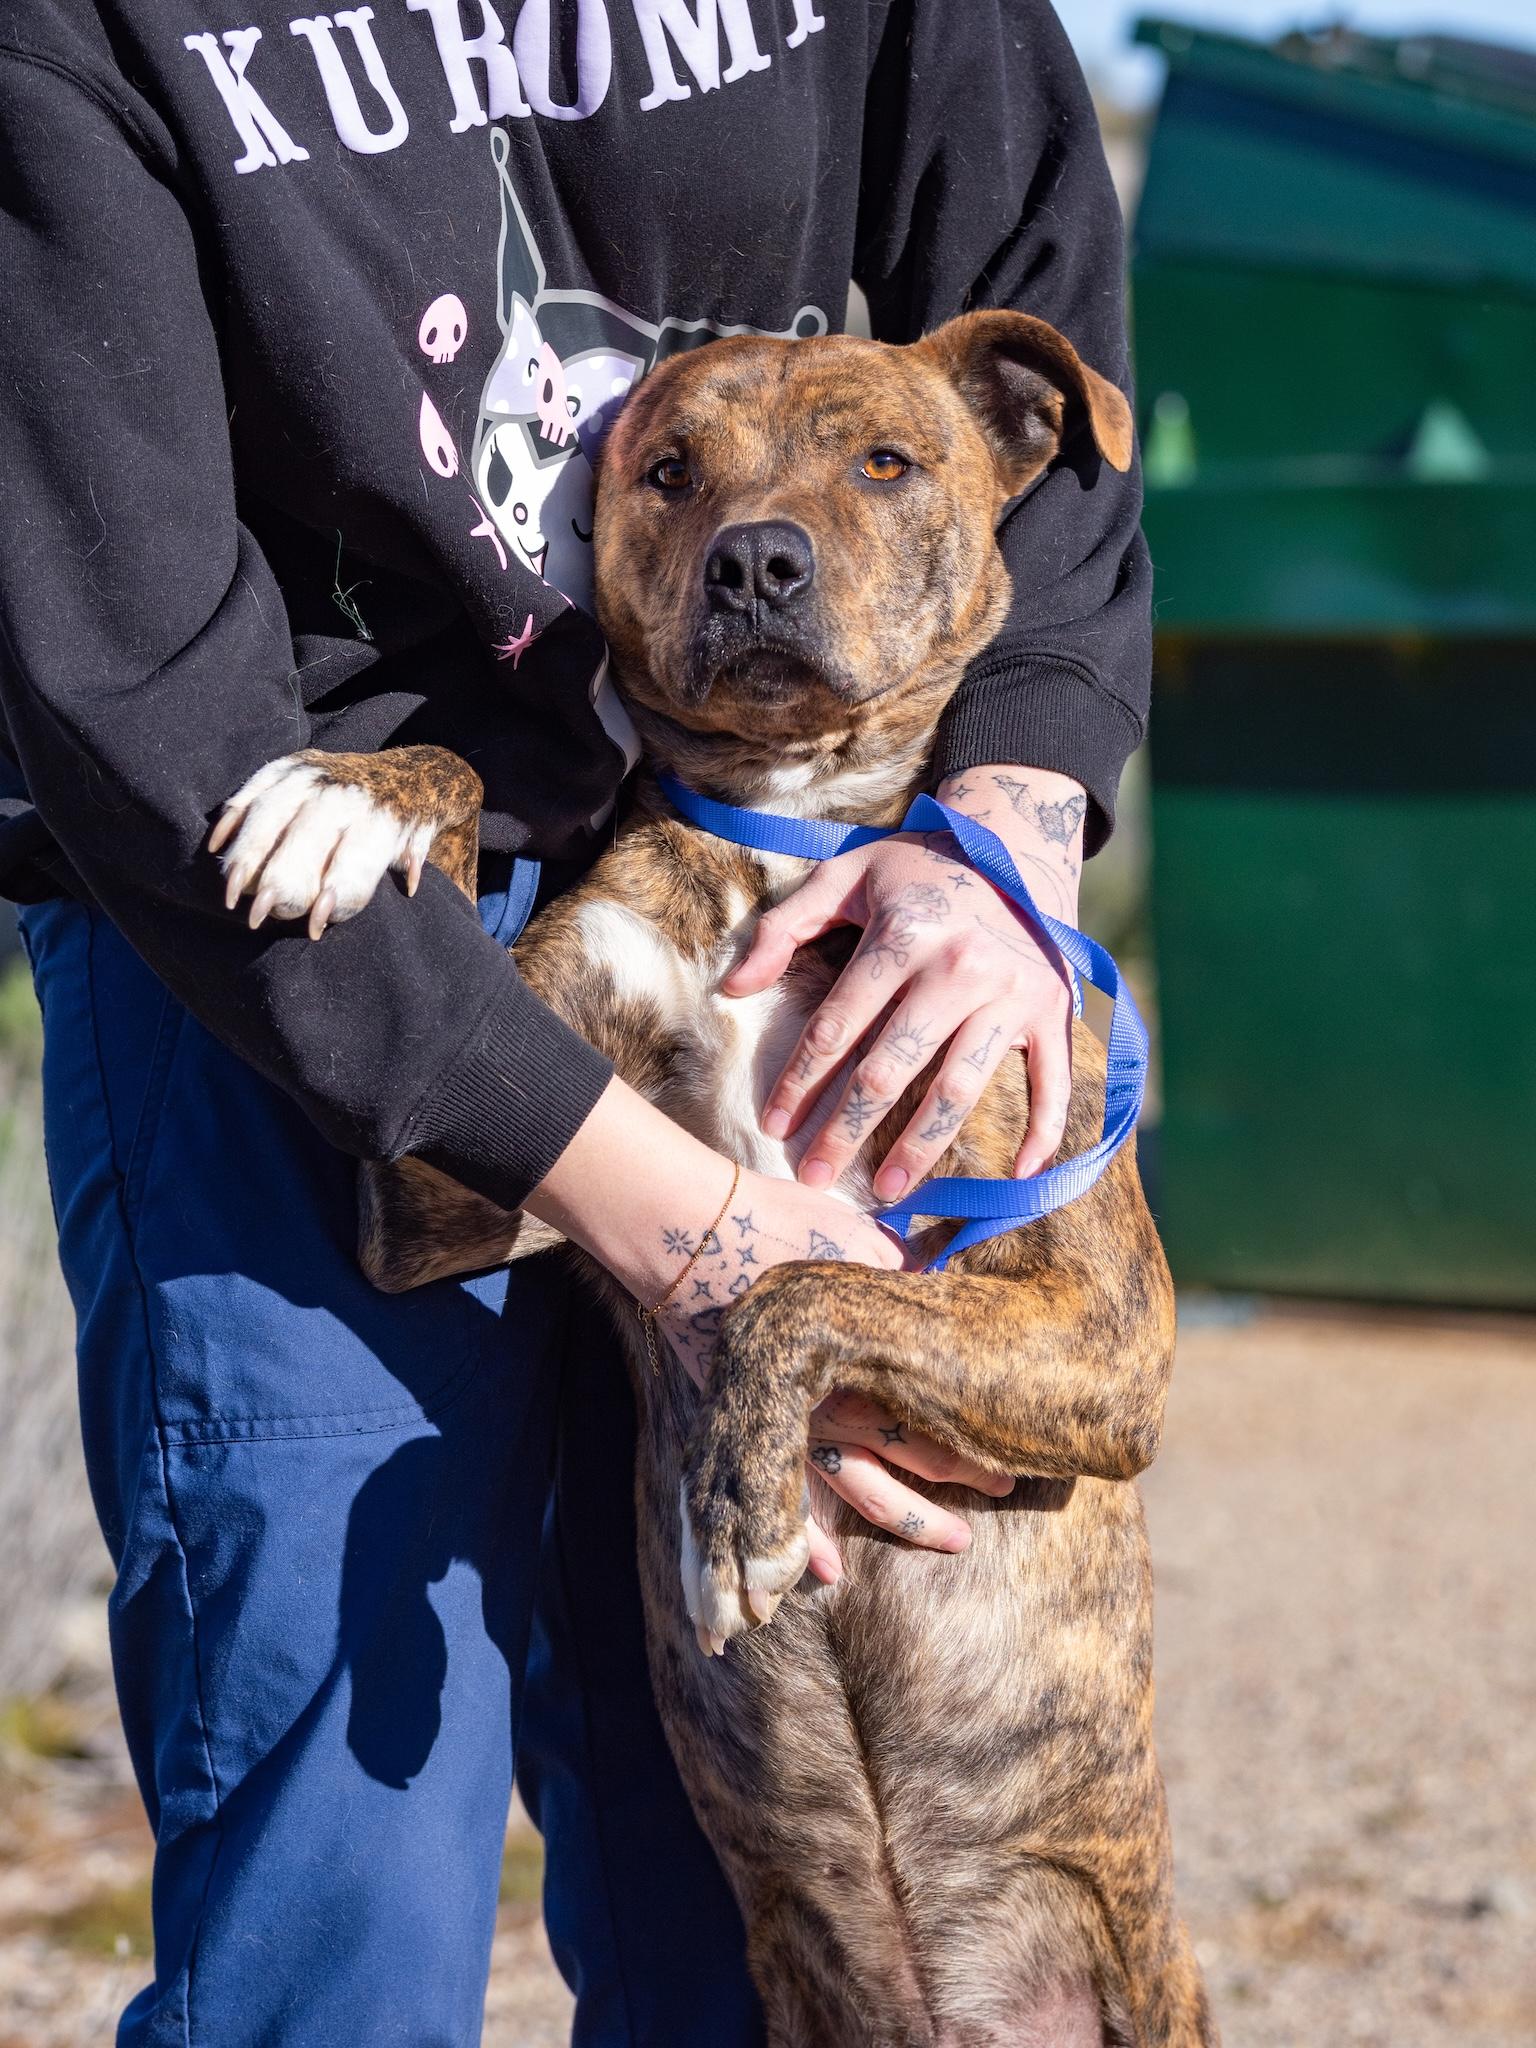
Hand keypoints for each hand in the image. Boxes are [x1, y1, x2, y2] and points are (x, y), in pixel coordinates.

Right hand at [526, 1082, 1008, 1579]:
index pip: (927, 1421)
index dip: (972, 1448)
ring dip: (899, 1517)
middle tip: (993, 1505)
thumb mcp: (860, 1241)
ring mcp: (777, 1420)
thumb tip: (953, 1284)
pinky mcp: (737, 1424)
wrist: (688, 1232)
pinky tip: (822, 1573)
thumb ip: (906, 1271)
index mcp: (858, 1360)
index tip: (1016, 1461)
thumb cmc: (779, 1226)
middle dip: (945, 1492)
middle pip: (895, 1462)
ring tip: (944, 1541)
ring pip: (845, 1491)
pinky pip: (772, 1500)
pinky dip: (797, 1540)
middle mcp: (822, 1402)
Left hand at [722, 766, 1087, 1200]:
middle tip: (816, 1177)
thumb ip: (785, 926)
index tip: (775, 1124)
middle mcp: (960, 968)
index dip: (800, 1080)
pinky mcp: (1052, 1010)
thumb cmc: (916, 870)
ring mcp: (1012, 993)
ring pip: (960, 1088)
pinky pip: (1052, 1082)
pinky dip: (1042, 1133)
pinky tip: (1015, 1176)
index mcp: (905, 934)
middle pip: (892, 1068)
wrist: (1015, 845)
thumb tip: (732, 987)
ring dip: (922, 1147)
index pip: (838, 1025)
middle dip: (848, 1129)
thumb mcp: (844, 876)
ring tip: (888, 1189)